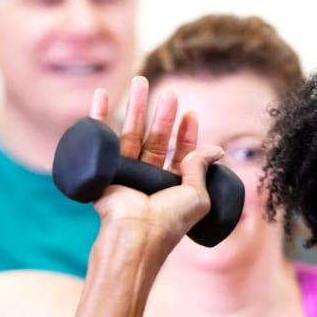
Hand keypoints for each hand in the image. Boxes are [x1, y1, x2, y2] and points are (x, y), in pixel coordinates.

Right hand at [88, 77, 223, 256]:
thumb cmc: (169, 222)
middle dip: (162, 115)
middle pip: (155, 140)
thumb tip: (217, 150)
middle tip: (169, 93)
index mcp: (171, 188)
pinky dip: (99, 116)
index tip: (190, 113)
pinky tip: (102, 94)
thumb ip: (202, 169)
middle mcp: (148, 181)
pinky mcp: (103, 172)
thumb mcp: (197, 195)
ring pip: (131, 134)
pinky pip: (101, 139)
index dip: (186, 134)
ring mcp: (125, 176)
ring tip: (140, 81)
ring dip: (135, 107)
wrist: (136, 235)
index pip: (180, 154)